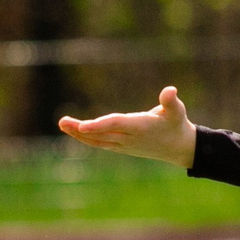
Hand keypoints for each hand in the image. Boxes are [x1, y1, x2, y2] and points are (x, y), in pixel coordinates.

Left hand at [58, 87, 196, 167]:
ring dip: (79, 134)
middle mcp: (129, 138)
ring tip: (63, 124)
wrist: (178, 148)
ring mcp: (124, 145)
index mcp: (140, 127)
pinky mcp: (121, 147)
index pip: (116, 125)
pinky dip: (87, 138)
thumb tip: (170, 90)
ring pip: (98, 140)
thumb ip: (170, 101)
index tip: (82, 125)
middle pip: (101, 134)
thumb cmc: (176, 124)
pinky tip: (75, 131)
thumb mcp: (177, 111)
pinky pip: (100, 143)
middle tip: (62, 121)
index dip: (98, 125)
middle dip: (81, 129)